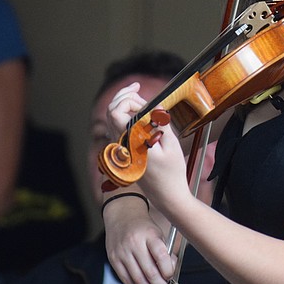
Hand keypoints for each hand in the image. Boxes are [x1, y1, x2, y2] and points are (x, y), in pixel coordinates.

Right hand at [103, 197, 175, 283]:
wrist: (121, 215)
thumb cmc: (143, 226)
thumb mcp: (158, 233)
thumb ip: (165, 252)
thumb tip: (170, 275)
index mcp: (149, 234)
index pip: (160, 254)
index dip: (167, 270)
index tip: (171, 278)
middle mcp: (134, 244)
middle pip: (149, 272)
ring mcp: (122, 253)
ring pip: (137, 280)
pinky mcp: (114, 260)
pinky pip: (126, 281)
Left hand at [106, 84, 190, 207]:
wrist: (168, 197)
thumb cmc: (172, 173)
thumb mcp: (172, 145)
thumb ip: (160, 122)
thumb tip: (154, 106)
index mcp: (131, 142)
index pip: (116, 112)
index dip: (129, 100)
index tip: (147, 103)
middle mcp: (122, 145)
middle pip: (110, 111)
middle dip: (123, 95)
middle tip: (137, 87)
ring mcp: (122, 149)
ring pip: (112, 119)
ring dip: (123, 104)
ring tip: (137, 94)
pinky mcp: (125, 152)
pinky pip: (118, 128)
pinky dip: (125, 115)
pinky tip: (137, 111)